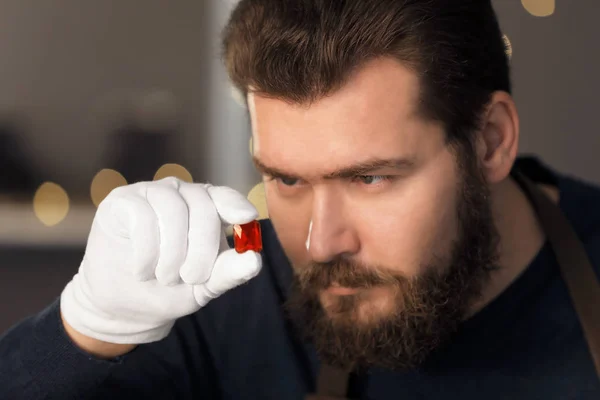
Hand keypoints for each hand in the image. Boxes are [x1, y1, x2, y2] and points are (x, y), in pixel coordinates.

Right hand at [60, 177, 260, 345]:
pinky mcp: (122, 201)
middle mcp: (181, 194)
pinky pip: (142, 216)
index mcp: (207, 208)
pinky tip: (142, 271)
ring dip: (172, 252)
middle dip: (201, 248)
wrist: (125, 306)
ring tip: (164, 277)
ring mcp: (151, 194)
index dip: (235, 204)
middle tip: (190, 278)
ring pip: (172, 210)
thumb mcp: (205, 285)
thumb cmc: (171, 289)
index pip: (224, 197)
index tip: (246, 217)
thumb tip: (254, 261)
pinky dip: (146, 251)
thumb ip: (229, 272)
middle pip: (202, 206)